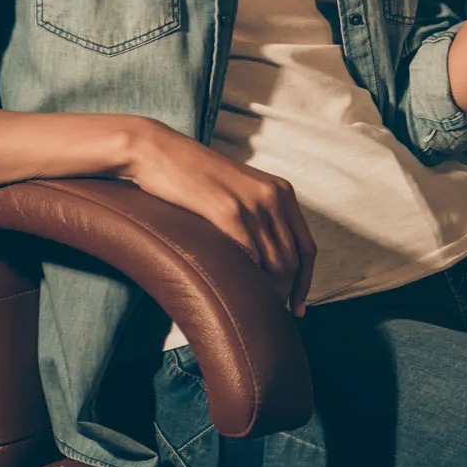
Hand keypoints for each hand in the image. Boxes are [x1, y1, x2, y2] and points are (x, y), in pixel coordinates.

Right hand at [123, 121, 315, 316]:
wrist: (159, 152)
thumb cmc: (193, 176)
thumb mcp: (239, 191)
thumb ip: (258, 216)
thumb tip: (267, 259)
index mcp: (281, 191)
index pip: (307, 247)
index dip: (306, 281)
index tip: (298, 307)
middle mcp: (274, 196)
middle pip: (294, 260)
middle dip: (287, 293)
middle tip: (271, 314)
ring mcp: (253, 204)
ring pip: (276, 263)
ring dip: (269, 292)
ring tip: (253, 309)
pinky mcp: (228, 212)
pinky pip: (250, 256)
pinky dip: (249, 280)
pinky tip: (238, 293)